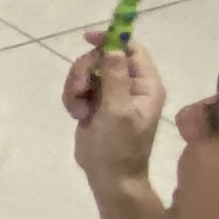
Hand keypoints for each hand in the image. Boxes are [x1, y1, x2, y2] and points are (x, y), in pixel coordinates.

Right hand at [63, 32, 167, 189]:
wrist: (110, 178)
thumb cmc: (120, 147)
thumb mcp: (118, 111)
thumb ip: (116, 77)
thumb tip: (113, 46)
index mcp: (145, 85)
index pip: (131, 49)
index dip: (111, 40)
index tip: (88, 39)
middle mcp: (130, 86)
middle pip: (103, 57)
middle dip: (86, 69)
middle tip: (79, 88)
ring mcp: (112, 95)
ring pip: (87, 71)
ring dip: (76, 85)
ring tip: (78, 108)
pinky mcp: (95, 104)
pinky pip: (79, 87)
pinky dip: (73, 98)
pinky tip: (77, 115)